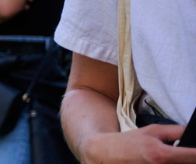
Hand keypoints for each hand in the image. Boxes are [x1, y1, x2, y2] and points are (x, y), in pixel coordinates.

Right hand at [78, 125, 195, 162]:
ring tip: (162, 158)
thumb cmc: (129, 142)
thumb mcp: (153, 131)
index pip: (194, 157)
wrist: (105, 153)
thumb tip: (192, 133)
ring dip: (177, 162)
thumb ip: (176, 131)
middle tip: (179, 154)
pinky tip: (157, 162)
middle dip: (187, 159)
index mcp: (162, 155)